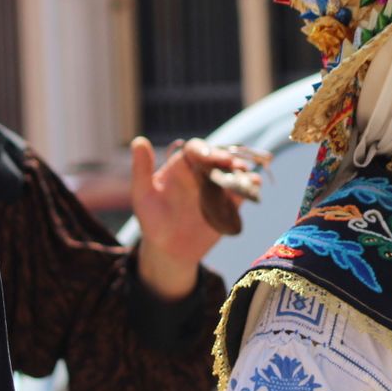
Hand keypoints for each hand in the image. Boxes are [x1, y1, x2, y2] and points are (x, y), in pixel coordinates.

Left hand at [129, 137, 249, 300]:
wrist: (169, 250)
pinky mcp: (229, 204)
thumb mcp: (142, 195)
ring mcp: (217, 187)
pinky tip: (253, 186)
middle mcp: (202, 172)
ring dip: (241, 172)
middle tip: (234, 165)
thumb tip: (138, 140)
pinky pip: (242, 192)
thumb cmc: (152, 220)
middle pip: (219, 158)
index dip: (205, 150)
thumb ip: (141, 169)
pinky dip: (250, 187)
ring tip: (246, 175)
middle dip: (227, 160)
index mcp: (182, 166)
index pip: (196, 150)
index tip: (211, 158)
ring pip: (233, 173)